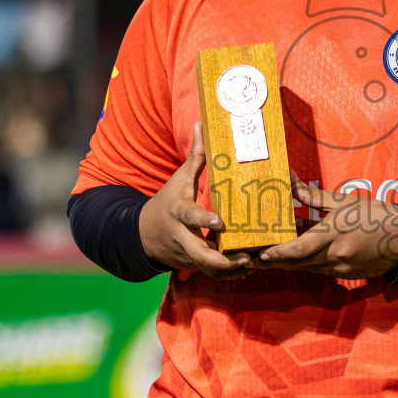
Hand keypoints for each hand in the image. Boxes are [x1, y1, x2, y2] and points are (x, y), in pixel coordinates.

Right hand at [138, 127, 254, 279]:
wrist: (144, 234)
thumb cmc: (167, 202)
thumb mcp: (179, 179)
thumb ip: (195, 156)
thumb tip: (202, 123)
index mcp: (177, 212)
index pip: (189, 217)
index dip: (203, 220)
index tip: (220, 222)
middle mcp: (181, 236)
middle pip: (199, 253)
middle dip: (221, 259)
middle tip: (245, 257)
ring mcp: (187, 254)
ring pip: (208, 268)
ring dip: (231, 270)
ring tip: (254, 264)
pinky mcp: (193, 265)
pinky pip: (211, 273)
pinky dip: (229, 274)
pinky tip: (249, 269)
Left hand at [257, 174, 397, 278]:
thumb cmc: (374, 215)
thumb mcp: (344, 202)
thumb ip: (314, 195)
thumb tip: (292, 181)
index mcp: (335, 233)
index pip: (300, 248)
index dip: (278, 253)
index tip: (262, 253)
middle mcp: (336, 255)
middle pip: (298, 264)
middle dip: (274, 263)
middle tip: (253, 260)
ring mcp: (342, 268)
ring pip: (307, 269)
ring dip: (287, 265)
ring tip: (267, 259)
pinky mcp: (346, 275)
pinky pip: (320, 270)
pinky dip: (305, 264)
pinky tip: (294, 258)